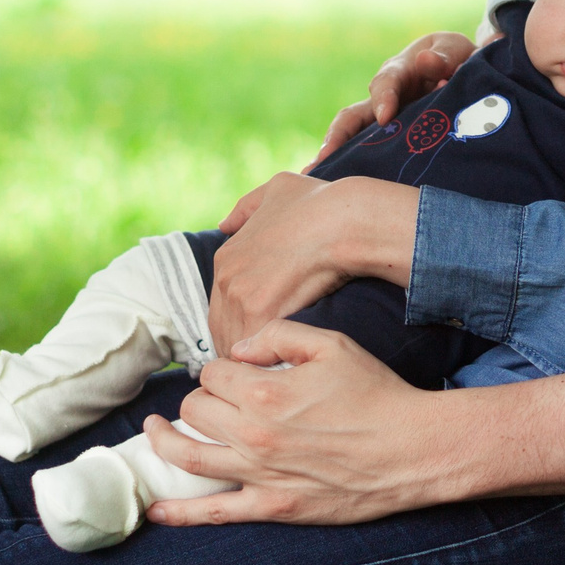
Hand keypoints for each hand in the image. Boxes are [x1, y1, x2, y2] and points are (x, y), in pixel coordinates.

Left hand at [141, 322, 457, 525]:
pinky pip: (214, 513)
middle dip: (199, 399)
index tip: (235, 373)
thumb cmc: (375, 393)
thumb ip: (277, 335)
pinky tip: (155, 510)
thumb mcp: (331, 343)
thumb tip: (237, 350)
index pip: (213, 374)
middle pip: (195, 411)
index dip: (221, 369)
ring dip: (164, 442)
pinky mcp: (272, 507)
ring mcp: (260, 475)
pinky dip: (179, 513)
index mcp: (265, 391)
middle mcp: (254, 434)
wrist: (412, 449)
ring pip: (188, 456)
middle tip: (215, 399)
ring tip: (153, 431)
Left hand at [207, 174, 419, 355]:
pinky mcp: (261, 313)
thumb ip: (246, 208)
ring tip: (275, 374)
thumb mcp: (276, 189)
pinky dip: (268, 363)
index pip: (220, 307)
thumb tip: (224, 223)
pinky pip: (256, 350)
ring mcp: (240, 297)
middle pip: (223, 330)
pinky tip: (285, 369)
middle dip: (243, 349)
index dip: (239, 325)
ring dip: (255, 360)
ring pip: (237, 344)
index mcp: (226, 256)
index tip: (258, 338)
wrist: (344, 219)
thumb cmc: (319, 203)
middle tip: (267, 364)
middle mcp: (226, 278)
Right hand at [310, 31, 475, 166]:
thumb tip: (426, 60)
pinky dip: (358, 174)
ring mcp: (383, 126)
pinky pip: (371, 159)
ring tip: (318, 180)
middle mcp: (381, 101)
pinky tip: (349, 198)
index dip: (383, 98)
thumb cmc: (453, 59)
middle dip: (337, 137)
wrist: (459, 74)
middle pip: (351, 118)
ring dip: (338, 160)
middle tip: (324, 158)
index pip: (384, 84)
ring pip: (355, 142)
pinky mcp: (391, 145)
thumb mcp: (452, 49)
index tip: (385, 116)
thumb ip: (443, 55)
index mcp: (397, 74)